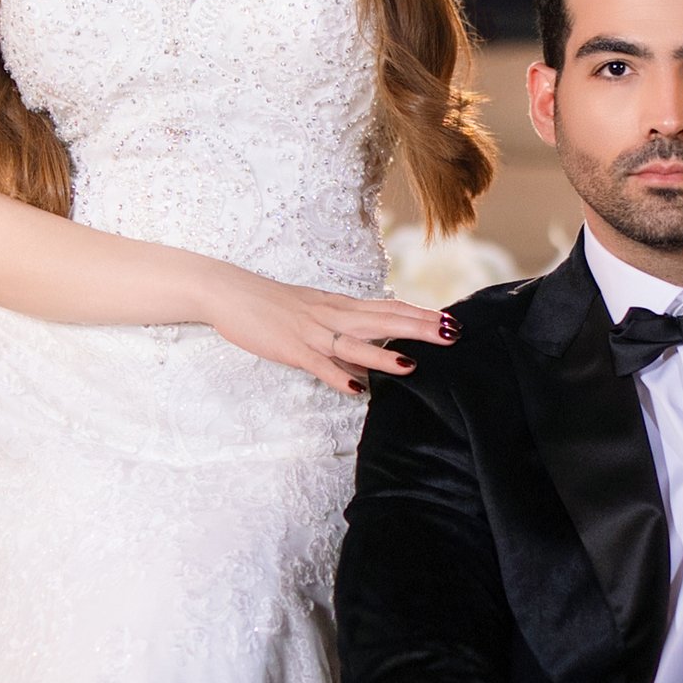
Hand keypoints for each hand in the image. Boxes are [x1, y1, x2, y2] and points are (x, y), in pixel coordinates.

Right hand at [202, 265, 451, 396]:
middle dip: (419, 328)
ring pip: (354, 343)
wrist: (229, 292)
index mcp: (340, 306)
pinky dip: (338, 377)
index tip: (450, 320)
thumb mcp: (314, 314)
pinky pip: (319, 364)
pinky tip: (358, 390)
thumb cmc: (271, 305)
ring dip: (384, 355)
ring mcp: (312, 332)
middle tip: (452, 333)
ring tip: (413, 365)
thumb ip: (342, 336)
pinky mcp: (291, 348)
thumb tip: (369, 362)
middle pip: (383, 320)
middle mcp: (332, 315)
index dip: (420, 314)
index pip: (388, 308)